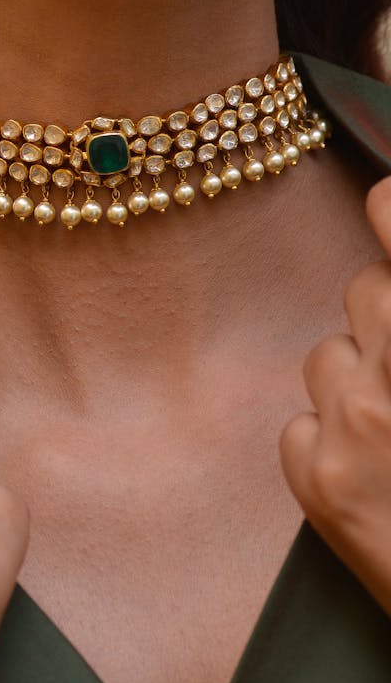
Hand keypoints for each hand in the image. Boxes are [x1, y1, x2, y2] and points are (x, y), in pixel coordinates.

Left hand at [280, 173, 390, 616]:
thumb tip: (384, 214)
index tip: (382, 196)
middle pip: (366, 291)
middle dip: (388, 313)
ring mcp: (352, 432)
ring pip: (327, 354)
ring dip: (358, 376)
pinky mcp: (314, 485)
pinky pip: (300, 419)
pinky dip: (327, 434)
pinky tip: (370, 470)